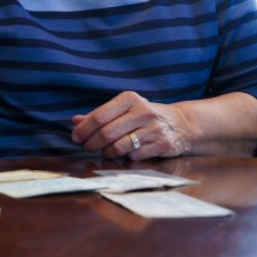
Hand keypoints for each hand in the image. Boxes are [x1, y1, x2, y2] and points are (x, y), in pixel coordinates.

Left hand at [70, 91, 190, 159]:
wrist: (181, 124)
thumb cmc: (144, 115)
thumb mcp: (124, 109)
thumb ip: (100, 115)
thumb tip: (75, 121)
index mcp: (130, 99)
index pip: (99, 116)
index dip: (84, 129)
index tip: (76, 137)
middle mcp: (142, 112)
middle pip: (107, 133)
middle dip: (92, 143)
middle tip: (87, 147)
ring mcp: (153, 129)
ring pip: (119, 147)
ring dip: (106, 152)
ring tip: (104, 151)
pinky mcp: (161, 145)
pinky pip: (134, 156)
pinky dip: (125, 157)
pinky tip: (125, 153)